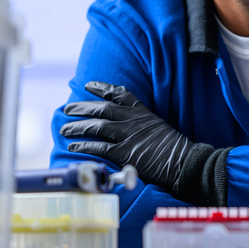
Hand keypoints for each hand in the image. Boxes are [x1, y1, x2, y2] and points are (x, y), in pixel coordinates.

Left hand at [60, 81, 192, 193]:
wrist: (184, 162)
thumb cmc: (175, 149)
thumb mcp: (159, 128)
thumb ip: (142, 125)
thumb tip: (127, 128)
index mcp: (142, 112)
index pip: (119, 93)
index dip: (102, 88)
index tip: (88, 85)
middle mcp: (133, 120)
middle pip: (102, 108)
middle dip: (82, 107)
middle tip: (67, 108)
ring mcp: (128, 135)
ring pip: (96, 126)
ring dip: (78, 126)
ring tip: (64, 128)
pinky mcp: (124, 152)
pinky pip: (99, 147)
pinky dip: (84, 145)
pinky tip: (73, 146)